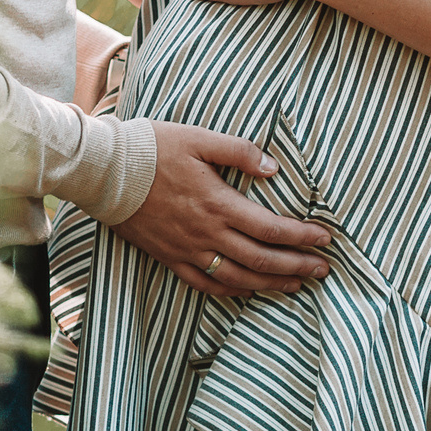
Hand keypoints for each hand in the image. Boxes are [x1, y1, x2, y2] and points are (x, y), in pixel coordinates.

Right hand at [114, 122, 332, 298]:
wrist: (105, 172)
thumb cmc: (153, 149)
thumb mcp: (200, 138)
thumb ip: (240, 152)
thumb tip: (274, 169)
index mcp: (217, 203)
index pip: (271, 228)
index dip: (302, 237)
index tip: (325, 239)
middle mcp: (206, 233)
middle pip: (261, 259)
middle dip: (297, 267)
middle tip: (323, 270)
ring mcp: (187, 251)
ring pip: (237, 278)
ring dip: (271, 284)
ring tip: (297, 285)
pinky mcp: (170, 258)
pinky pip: (206, 285)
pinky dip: (233, 292)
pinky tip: (249, 291)